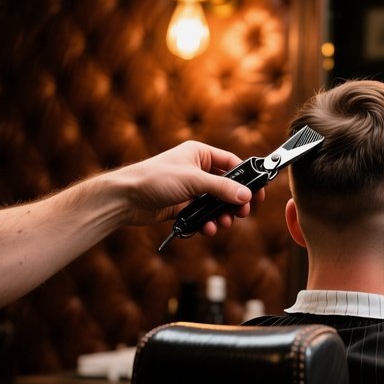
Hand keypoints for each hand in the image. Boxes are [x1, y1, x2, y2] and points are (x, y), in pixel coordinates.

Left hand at [114, 141, 265, 232]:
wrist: (125, 198)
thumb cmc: (154, 179)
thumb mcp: (193, 180)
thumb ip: (222, 188)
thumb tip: (246, 195)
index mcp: (200, 154)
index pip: (232, 164)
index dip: (246, 178)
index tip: (258, 192)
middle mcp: (197, 171)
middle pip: (227, 186)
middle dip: (235, 201)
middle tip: (243, 212)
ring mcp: (190, 190)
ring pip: (216, 204)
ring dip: (222, 215)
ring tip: (223, 224)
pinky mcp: (183, 207)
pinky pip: (203, 215)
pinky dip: (207, 222)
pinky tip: (207, 228)